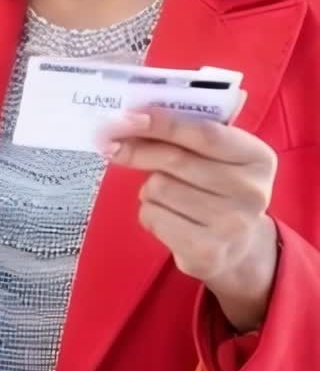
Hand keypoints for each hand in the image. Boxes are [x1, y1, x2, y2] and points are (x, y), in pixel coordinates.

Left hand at [98, 109, 278, 330]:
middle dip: (138, 149)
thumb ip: (187, 131)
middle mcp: (251, 193)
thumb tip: (132, 117)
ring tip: (165, 192)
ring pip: (158, 187)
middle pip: (175, 160)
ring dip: (149, 186)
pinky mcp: (206, 253)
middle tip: (112, 143)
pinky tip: (167, 215)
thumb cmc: (219, 186)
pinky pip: (153, 217)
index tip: (130, 116)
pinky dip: (149, 211)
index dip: (163, 123)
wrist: (238, 246)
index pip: (204, 134)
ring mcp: (230, 226)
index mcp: (258, 159)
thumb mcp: (219, 155)